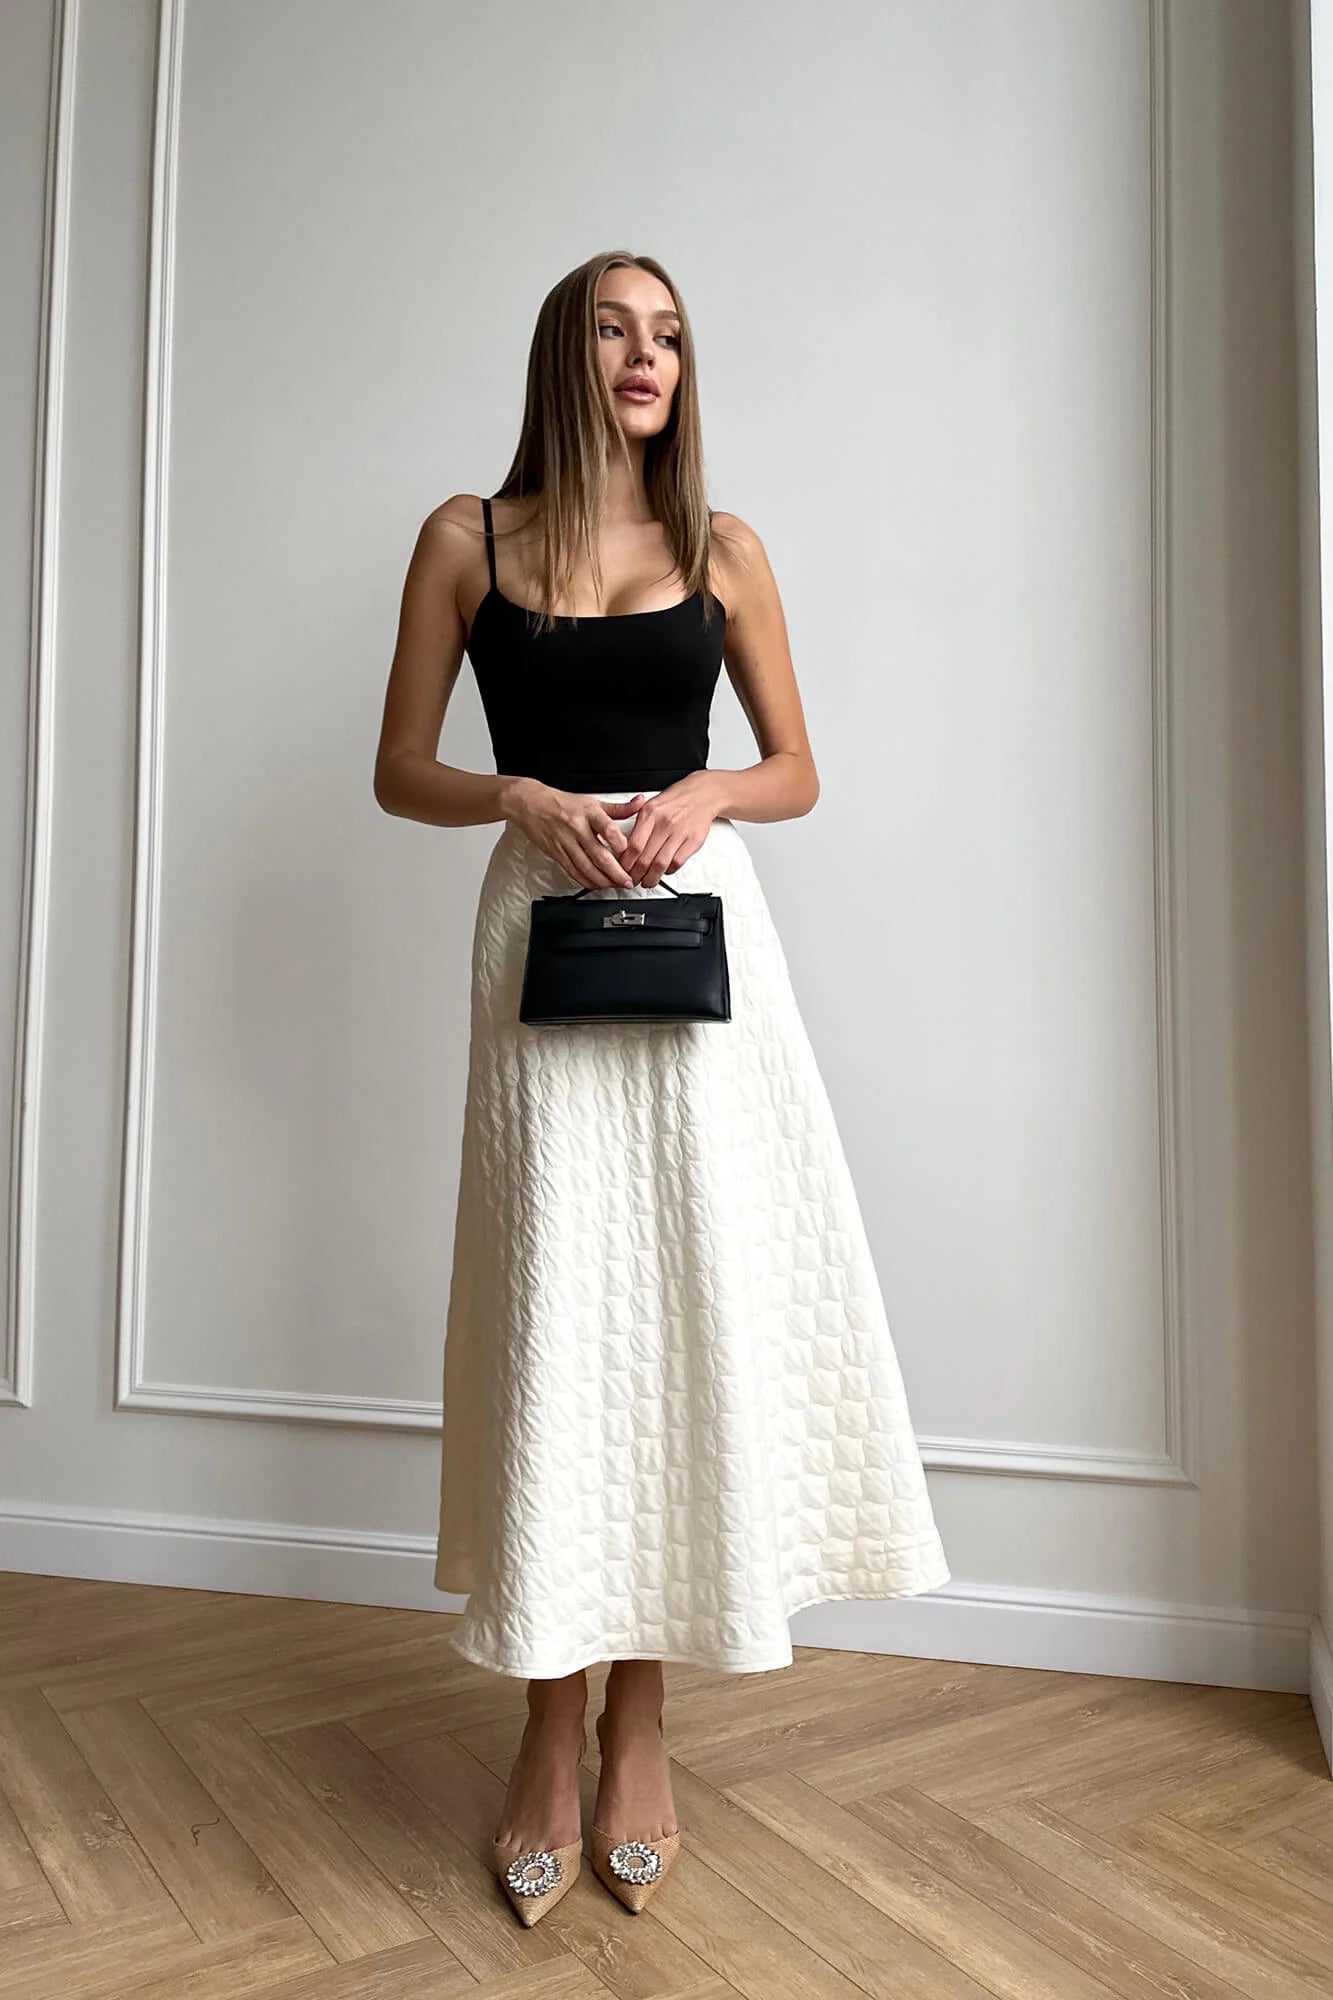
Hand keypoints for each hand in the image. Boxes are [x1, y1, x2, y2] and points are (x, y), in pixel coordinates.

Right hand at [501, 777, 636, 889]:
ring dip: (602, 880)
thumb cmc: (563, 803)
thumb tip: (640, 804)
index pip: (607, 828)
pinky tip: (596, 885)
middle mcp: (577, 828)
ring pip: (586, 867)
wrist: (531, 804)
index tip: (629, 852)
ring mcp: (566, 843)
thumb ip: (618, 808)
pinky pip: (573, 871)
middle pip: (599, 854)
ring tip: (615, 885)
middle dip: (615, 872)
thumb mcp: (593, 802)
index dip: (619, 842)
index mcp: (589, 813)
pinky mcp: (557, 854)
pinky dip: (586, 881)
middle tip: (627, 880)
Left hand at [605, 772, 721, 887]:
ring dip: (651, 878)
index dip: (626, 864)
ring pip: (661, 865)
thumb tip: (625, 849)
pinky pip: (677, 863)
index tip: (623, 870)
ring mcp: (680, 833)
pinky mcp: (693, 841)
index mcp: (650, 814)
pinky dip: (668, 871)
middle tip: (633, 880)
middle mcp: (664, 823)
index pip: (633, 846)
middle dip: (636, 875)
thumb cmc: (676, 800)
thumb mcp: (651, 805)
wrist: (703, 794)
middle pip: (645, 858)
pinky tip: (664, 871)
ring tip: (647, 881)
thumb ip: (639, 826)